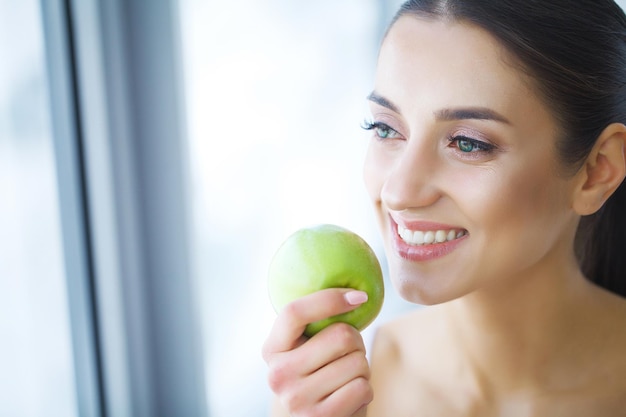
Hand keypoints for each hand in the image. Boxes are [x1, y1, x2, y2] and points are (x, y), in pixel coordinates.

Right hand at [262, 288, 372, 416]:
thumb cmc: (321, 376)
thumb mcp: (306, 350)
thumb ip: (314, 325)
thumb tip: (353, 292)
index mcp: (271, 350)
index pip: (294, 312)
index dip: (329, 298)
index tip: (359, 296)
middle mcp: (277, 375)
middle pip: (340, 335)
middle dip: (356, 342)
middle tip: (347, 355)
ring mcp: (297, 399)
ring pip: (357, 362)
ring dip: (362, 369)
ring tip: (346, 379)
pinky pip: (362, 387)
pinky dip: (365, 391)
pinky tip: (350, 399)